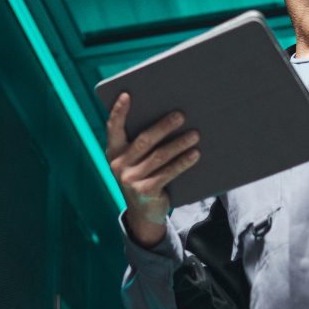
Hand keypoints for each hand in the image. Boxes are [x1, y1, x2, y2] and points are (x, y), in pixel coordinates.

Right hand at [105, 92, 199, 247]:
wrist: (144, 213)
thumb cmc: (144, 177)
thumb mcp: (136, 161)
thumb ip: (142, 144)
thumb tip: (171, 118)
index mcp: (114, 152)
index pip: (113, 127)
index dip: (119, 111)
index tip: (127, 94)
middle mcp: (118, 165)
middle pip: (144, 140)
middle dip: (163, 126)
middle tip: (181, 115)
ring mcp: (130, 179)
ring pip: (159, 156)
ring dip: (178, 143)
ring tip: (195, 134)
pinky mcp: (145, 191)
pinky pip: (167, 173)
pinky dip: (183, 162)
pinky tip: (195, 154)